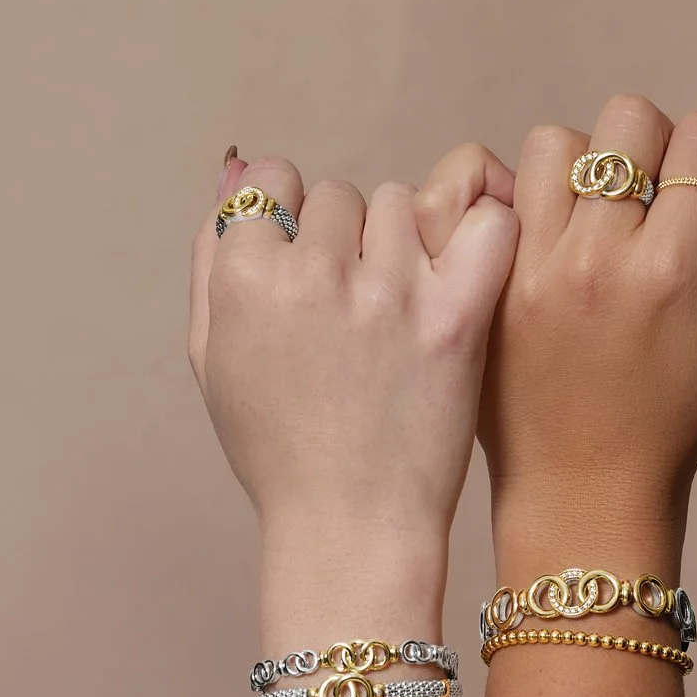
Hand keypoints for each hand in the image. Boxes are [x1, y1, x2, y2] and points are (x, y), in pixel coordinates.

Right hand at [190, 142, 518, 580]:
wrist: (349, 526)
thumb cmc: (280, 450)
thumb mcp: (212, 356)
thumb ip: (214, 256)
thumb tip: (236, 170)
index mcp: (245, 279)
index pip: (274, 180)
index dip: (293, 219)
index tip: (310, 266)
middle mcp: (314, 274)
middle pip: (340, 195)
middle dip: (348, 239)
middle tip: (357, 306)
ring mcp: (388, 293)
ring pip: (403, 204)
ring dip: (405, 243)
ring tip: (403, 309)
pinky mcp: (454, 318)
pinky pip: (485, 225)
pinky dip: (483, 234)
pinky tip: (468, 272)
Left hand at [480, 96, 696, 565]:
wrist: (586, 487)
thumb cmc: (685, 410)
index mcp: (675, 270)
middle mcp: (598, 261)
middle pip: (627, 120)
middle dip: (652, 146)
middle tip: (652, 202)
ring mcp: (530, 270)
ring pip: (556, 142)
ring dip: (584, 168)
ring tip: (597, 220)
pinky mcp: (484, 284)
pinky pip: (495, 188)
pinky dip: (527, 198)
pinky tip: (550, 239)